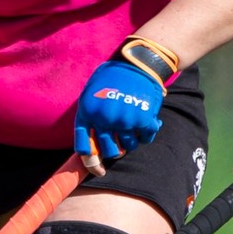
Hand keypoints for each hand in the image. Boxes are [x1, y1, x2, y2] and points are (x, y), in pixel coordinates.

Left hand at [72, 57, 165, 174]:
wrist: (136, 64)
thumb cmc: (111, 78)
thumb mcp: (90, 93)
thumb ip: (89, 118)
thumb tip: (91, 149)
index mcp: (87, 113)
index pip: (85, 148)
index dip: (91, 163)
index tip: (98, 169)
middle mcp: (103, 120)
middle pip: (110, 151)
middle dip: (116, 150)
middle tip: (120, 143)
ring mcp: (123, 121)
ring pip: (129, 147)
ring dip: (131, 141)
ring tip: (133, 126)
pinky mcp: (142, 119)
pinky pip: (145, 139)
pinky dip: (147, 134)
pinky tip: (147, 123)